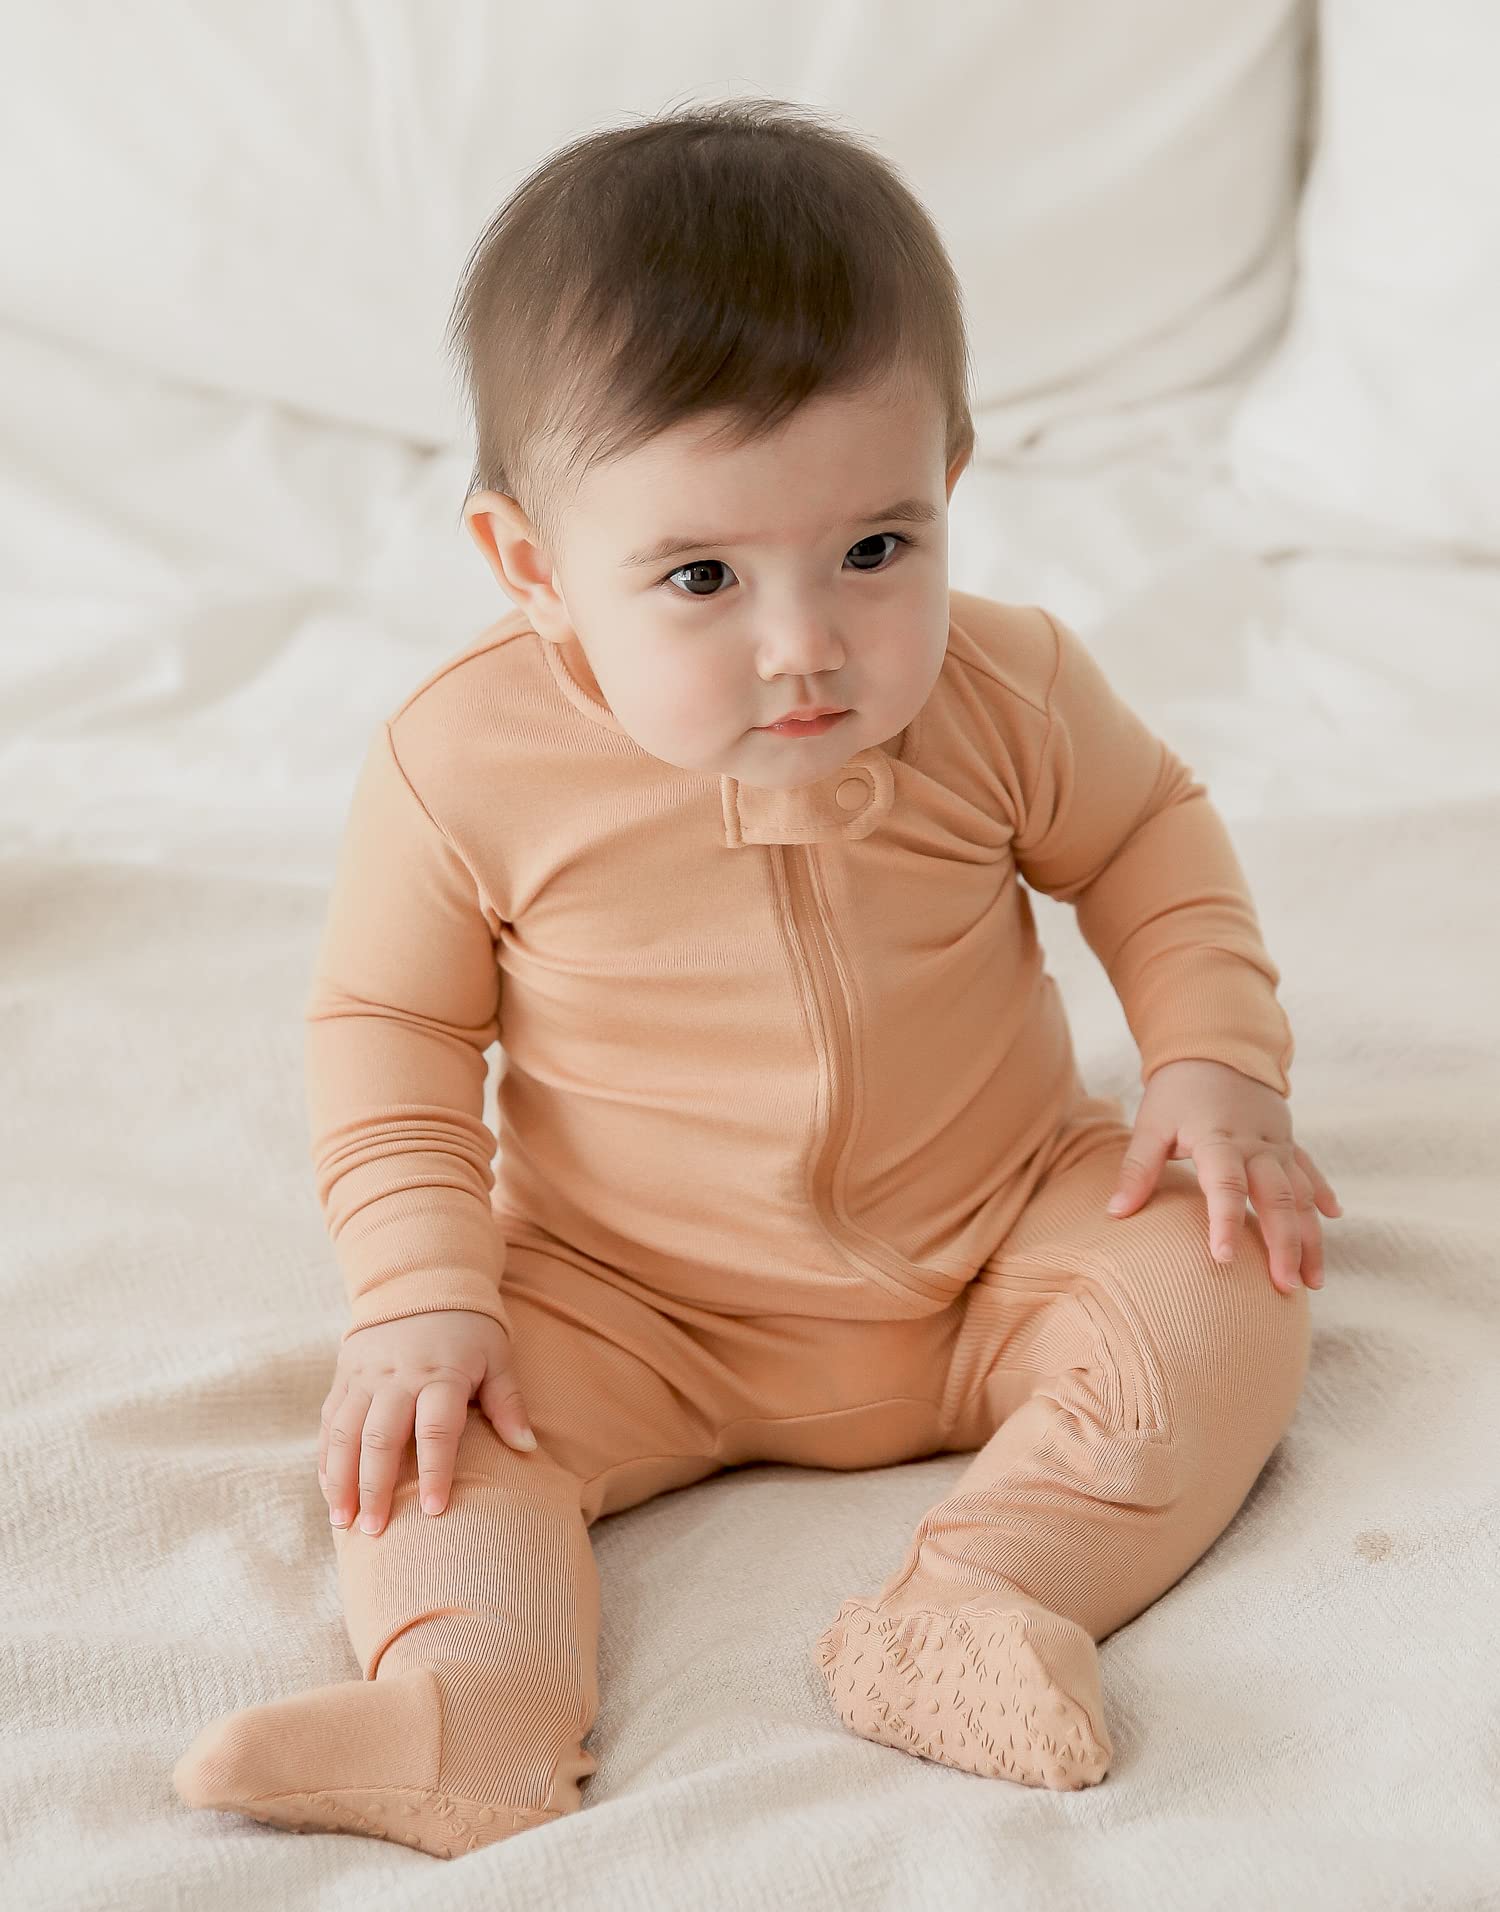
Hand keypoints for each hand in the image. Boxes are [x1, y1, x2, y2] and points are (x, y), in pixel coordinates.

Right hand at [318, 1308, 536, 1537]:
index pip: (436, 1429)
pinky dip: (326, 1458)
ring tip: (343, 1522)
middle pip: (380, 1438)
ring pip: (346, 1433)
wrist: (421, 1281)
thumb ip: (508, 1402)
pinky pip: (330, 1422)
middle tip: (376, 1532)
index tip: (434, 1512)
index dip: (436, 1472)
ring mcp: (366, 1377)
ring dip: (341, 1480)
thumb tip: (528, 1448)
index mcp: (441, 1373)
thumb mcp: (497, 1356)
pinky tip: (329, 1491)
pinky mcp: (344, 1377)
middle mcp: (398, 1377)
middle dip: (375, 1488)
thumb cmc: (469, 1328)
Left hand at [1105, 1058, 1343, 1294]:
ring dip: (1310, 1236)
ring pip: (1302, 1193)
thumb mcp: (1150, 1126)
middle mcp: (1255, 1143)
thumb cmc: (1176, 1094)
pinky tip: (1335, 1217)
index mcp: (1218, 1138)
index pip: (1225, 1184)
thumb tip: (1115, 1213)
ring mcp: (1277, 1143)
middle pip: (1277, 1197)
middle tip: (1285, 1288)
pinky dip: (1322, 1193)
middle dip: (1285, 1244)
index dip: (1225, 1221)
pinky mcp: (1287, 1140)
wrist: (1213, 1048)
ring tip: (1313, 1281)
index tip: (1224, 1259)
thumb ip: (1137, 1170)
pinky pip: (1311, 1170)